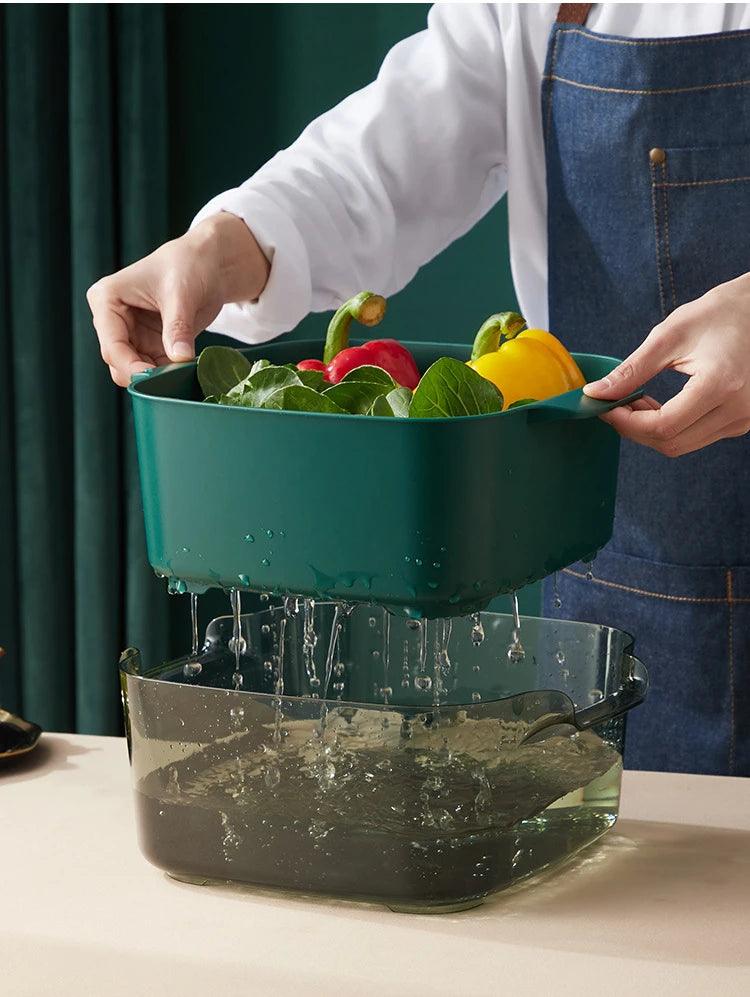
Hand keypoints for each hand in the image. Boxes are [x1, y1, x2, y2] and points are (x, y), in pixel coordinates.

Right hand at [87, 213, 269, 385]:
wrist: (209, 264)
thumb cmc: (189, 265)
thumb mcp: (182, 294)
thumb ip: (177, 327)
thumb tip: (179, 358)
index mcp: (107, 299)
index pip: (111, 344)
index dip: (130, 366)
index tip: (154, 378)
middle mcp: (112, 319)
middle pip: (118, 361)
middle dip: (142, 374)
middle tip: (171, 380)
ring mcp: (131, 334)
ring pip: (133, 369)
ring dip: (156, 377)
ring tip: (181, 373)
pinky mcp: (149, 344)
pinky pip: (153, 369)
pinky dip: (167, 375)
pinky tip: (184, 371)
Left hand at [583, 273, 749, 456]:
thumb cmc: (718, 314)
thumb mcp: (669, 336)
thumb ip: (632, 370)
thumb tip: (596, 393)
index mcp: (721, 384)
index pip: (663, 426)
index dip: (626, 422)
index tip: (603, 406)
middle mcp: (739, 409)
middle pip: (671, 443)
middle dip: (634, 428)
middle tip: (614, 404)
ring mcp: (744, 419)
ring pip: (682, 445)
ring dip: (650, 430)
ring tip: (635, 400)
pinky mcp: (742, 422)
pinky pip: (696, 438)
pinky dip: (669, 428)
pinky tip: (657, 405)